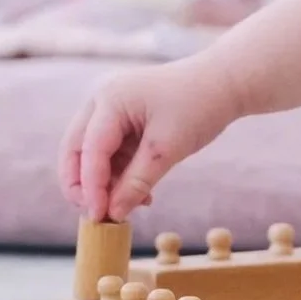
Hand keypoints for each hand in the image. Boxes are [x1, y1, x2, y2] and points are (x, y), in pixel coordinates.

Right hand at [60, 56, 239, 223]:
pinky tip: (142, 194)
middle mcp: (102, 100)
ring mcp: (111, 108)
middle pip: (76, 150)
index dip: (90, 186)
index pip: (88, 150)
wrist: (224, 83)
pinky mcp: (124, 119)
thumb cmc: (199, 107)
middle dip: (83, 185)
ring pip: (92, 154)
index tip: (99, 216)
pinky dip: (121, 174)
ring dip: (106, 183)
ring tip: (133, 205)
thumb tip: (113, 213)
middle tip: (98, 215)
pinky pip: (112, 152)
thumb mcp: (167, 149)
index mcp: (110, 99)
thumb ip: (137, 182)